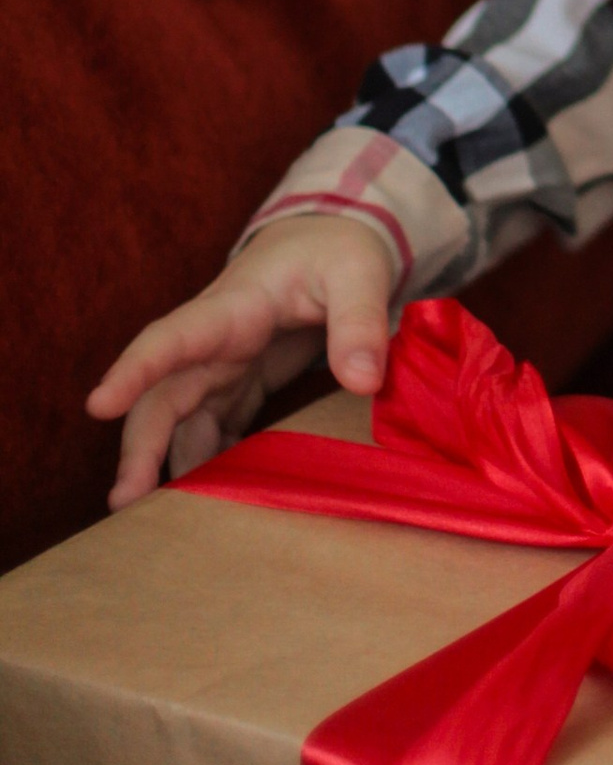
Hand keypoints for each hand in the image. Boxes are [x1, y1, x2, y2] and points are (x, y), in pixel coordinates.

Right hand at [86, 216, 399, 509]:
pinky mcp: (239, 385)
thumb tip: (363, 381)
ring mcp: (223, 367)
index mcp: (233, 307)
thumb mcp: (360, 272)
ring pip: (179, 420)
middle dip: (140, 446)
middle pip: (163, 395)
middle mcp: (215, 343)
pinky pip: (211, 428)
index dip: (134, 370)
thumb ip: (358, 322)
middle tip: (124, 501)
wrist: (329, 240)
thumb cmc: (337, 250)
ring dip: (167, 465)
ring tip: (160, 523)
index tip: (98, 406)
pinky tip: (208, 499)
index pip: (173, 338)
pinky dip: (205, 461)